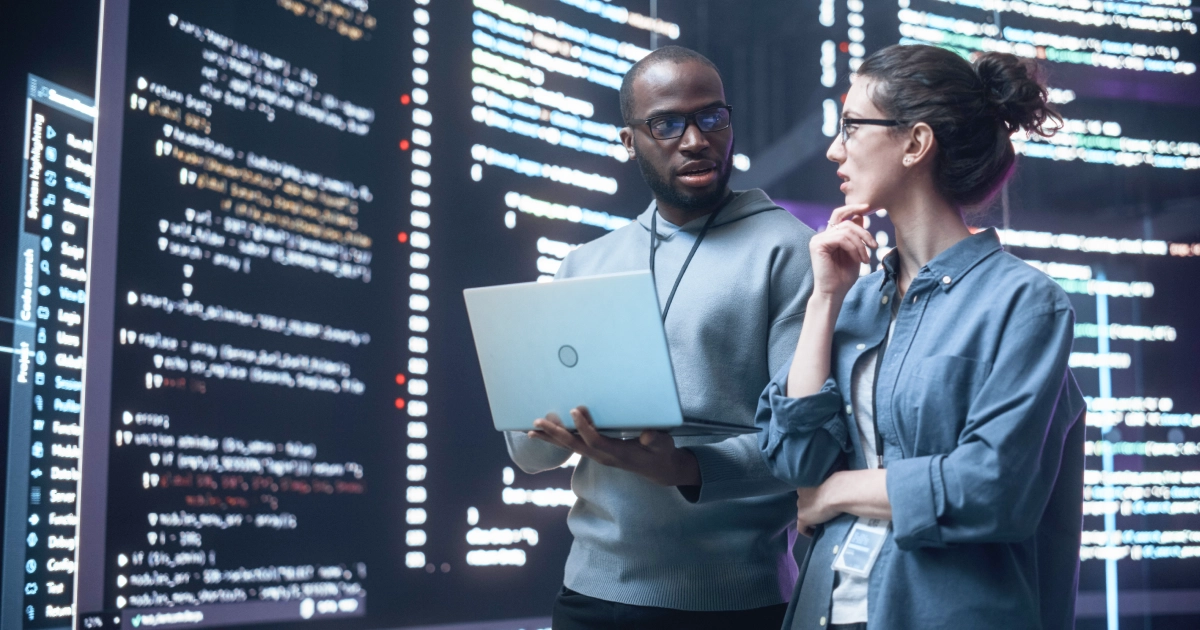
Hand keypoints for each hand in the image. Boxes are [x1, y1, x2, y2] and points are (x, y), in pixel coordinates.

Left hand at [527, 406, 700, 486]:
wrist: (658, 469)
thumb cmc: (660, 453)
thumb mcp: (663, 446)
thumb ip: (655, 440)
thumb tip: (648, 435)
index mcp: (618, 453)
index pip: (596, 441)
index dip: (585, 427)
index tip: (575, 410)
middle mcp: (603, 456)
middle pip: (575, 446)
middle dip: (556, 434)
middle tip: (537, 423)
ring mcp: (597, 455)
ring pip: (570, 447)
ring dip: (550, 438)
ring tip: (531, 430)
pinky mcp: (595, 452)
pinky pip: (573, 446)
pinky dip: (558, 439)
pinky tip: (545, 433)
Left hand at [795, 485, 838, 536]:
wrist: (835, 494)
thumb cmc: (836, 487)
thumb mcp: (829, 486)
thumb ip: (824, 489)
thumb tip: (830, 494)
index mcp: (805, 485)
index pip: (805, 494)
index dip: (812, 500)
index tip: (819, 504)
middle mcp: (799, 495)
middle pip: (803, 504)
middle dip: (810, 509)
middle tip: (821, 513)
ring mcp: (800, 507)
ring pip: (803, 515)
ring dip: (810, 518)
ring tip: (820, 522)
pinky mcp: (802, 518)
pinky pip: (801, 528)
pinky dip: (807, 531)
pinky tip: (814, 534)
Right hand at [810, 204, 878, 300]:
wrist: (834, 293)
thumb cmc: (844, 277)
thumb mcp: (855, 252)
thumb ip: (856, 235)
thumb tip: (860, 216)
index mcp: (829, 236)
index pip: (839, 214)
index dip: (853, 208)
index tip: (868, 207)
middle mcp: (821, 235)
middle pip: (846, 221)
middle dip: (864, 232)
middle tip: (874, 246)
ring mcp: (818, 239)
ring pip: (846, 230)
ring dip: (861, 244)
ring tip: (865, 259)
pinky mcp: (817, 245)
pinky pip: (841, 238)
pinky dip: (854, 248)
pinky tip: (858, 259)